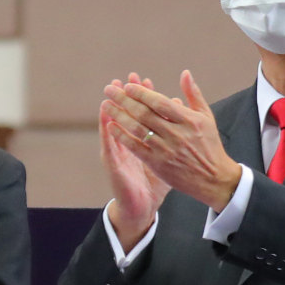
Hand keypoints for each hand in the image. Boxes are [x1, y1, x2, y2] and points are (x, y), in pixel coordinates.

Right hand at [98, 73, 168, 248]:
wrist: (142, 205)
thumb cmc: (155, 180)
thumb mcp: (166, 154)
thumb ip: (172, 131)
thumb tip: (177, 106)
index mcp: (142, 138)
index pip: (142, 111)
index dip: (143, 95)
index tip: (144, 79)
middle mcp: (127, 142)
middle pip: (125, 114)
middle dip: (125, 96)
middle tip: (123, 79)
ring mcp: (118, 152)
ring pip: (113, 126)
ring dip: (111, 109)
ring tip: (109, 93)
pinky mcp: (113, 165)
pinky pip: (110, 146)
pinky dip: (108, 132)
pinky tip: (107, 121)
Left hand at [103, 70, 241, 214]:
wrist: (213, 179)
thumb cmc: (209, 144)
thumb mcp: (206, 117)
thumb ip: (193, 94)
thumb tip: (184, 73)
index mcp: (189, 120)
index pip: (160, 102)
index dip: (142, 92)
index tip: (127, 85)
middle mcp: (177, 134)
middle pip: (145, 113)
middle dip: (124, 100)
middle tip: (109, 90)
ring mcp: (166, 149)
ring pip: (137, 129)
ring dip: (119, 115)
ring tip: (106, 105)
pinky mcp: (158, 164)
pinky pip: (136, 147)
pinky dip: (122, 136)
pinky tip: (111, 126)